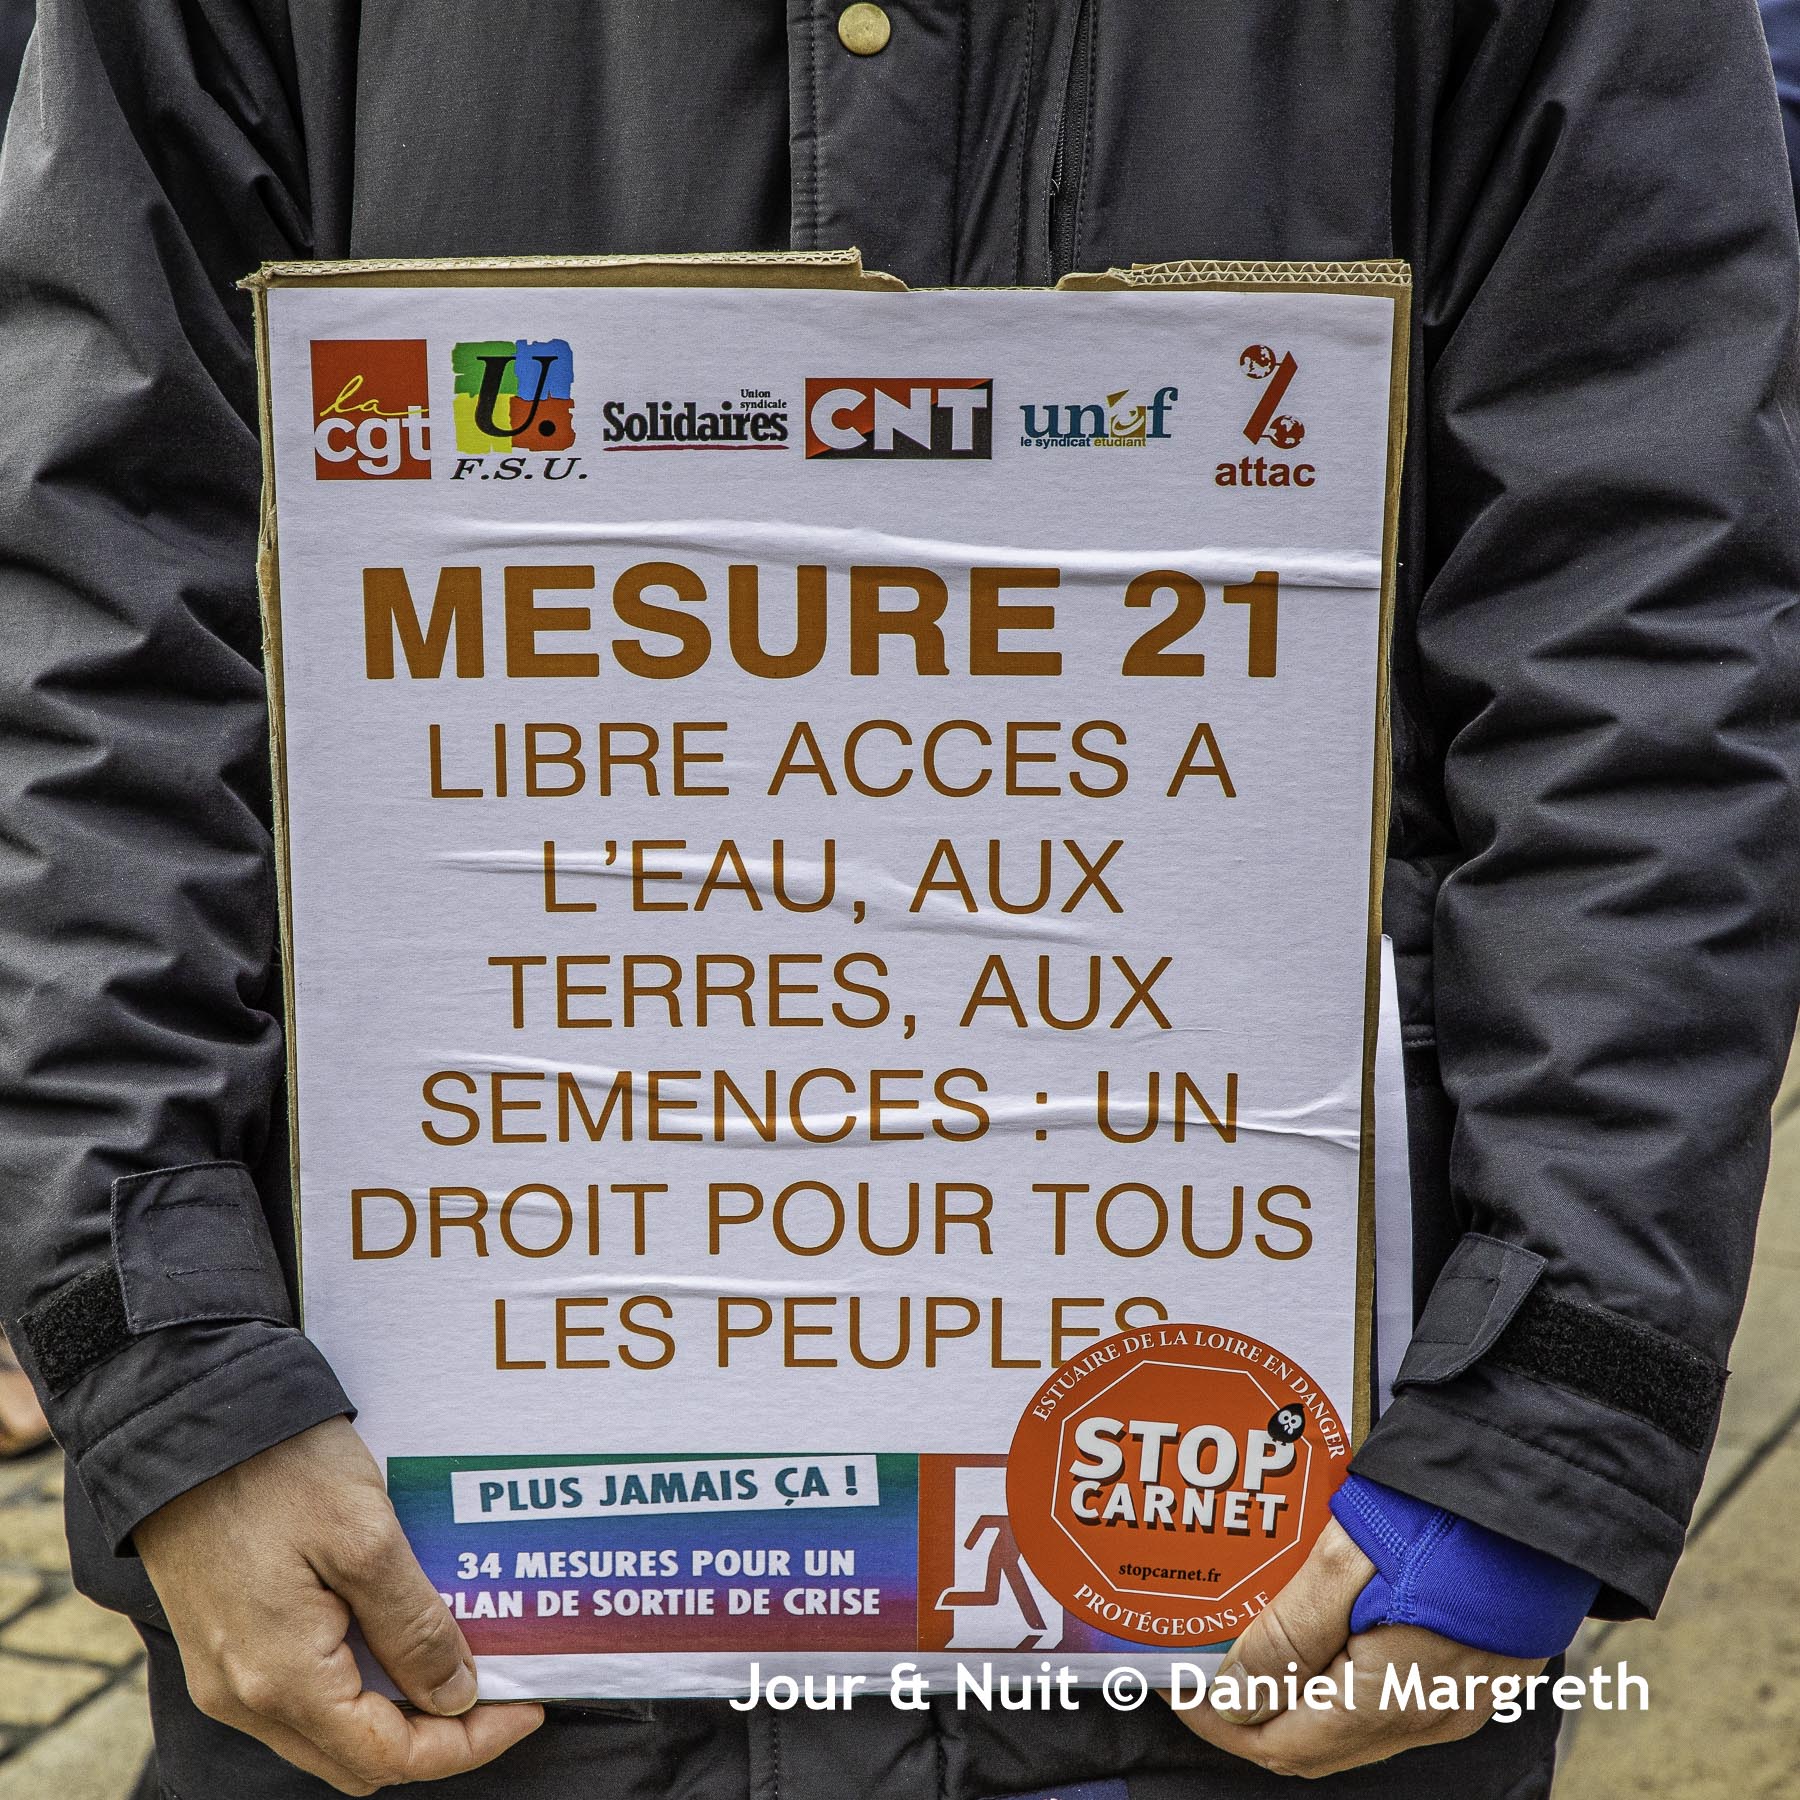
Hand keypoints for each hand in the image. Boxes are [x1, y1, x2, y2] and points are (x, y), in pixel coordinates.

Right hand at [136, 1416, 542, 1792]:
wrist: (187, 1425)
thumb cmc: (277, 1470)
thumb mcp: (367, 1539)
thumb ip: (412, 1627)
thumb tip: (456, 1697)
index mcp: (282, 1681)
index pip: (389, 1756)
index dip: (467, 1743)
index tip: (523, 1707)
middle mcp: (245, 1698)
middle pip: (358, 1757)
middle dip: (435, 1734)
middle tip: (495, 1684)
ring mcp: (228, 1675)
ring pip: (329, 1729)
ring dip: (395, 1708)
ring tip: (454, 1654)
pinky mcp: (224, 1643)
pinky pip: (302, 1692)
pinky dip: (357, 1681)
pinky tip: (395, 1633)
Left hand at [1165, 1520, 1544, 1778]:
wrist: (1546, 1488)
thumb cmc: (1448, 1515)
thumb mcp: (1348, 1561)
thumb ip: (1288, 1637)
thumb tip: (1232, 1696)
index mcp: (1395, 1697)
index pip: (1283, 1742)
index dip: (1220, 1720)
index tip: (1174, 1685)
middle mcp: (1430, 1716)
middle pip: (1314, 1742)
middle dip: (1247, 1712)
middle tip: (1198, 1665)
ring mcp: (1457, 1698)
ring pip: (1347, 1724)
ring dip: (1288, 1694)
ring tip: (1242, 1645)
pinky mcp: (1472, 1670)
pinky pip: (1383, 1699)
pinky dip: (1332, 1680)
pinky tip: (1307, 1636)